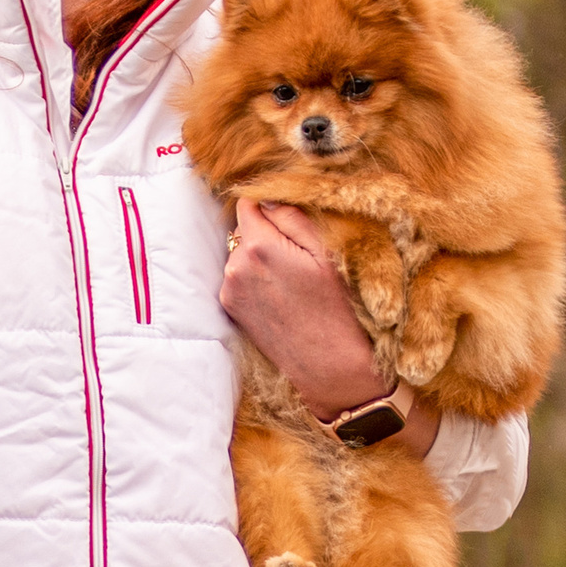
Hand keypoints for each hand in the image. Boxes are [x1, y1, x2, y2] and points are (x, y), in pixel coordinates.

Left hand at [219, 201, 437, 453]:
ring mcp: (230, 289)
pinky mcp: (231, 308)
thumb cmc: (335, 308)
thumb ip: (292, 217)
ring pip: (240, 254)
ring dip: (258, 259)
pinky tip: (279, 296)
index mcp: (259, 246)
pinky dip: (253, 280)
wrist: (327, 366)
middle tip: (296, 258)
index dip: (267, 208)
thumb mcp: (325, 252)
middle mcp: (235, 266)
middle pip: (242, 230)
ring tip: (289, 282)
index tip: (285, 221)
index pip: (247, 204)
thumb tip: (267, 200)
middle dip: (264, 235)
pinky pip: (238, 278)